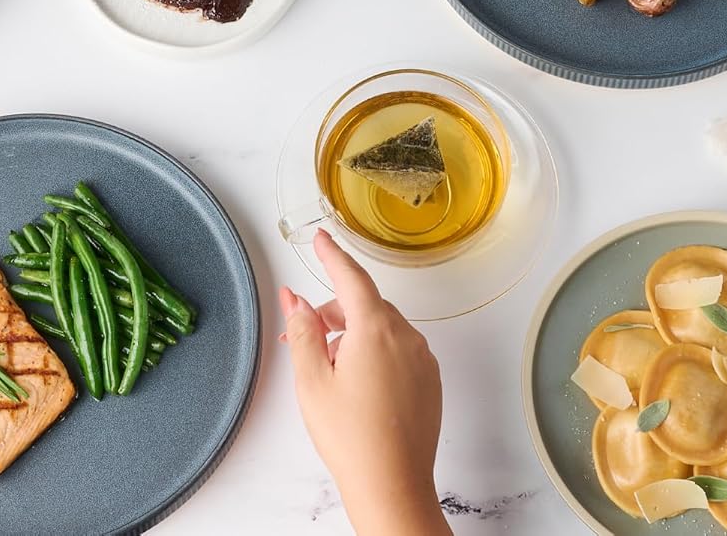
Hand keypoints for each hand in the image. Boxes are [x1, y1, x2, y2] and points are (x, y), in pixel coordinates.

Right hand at [280, 231, 449, 535]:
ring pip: (382, 328)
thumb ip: (302, 331)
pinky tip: (358, 386)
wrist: (392, 487)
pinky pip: (399, 350)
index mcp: (375, 329)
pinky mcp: (430, 381)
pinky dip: (376, 353)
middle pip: (364, 305)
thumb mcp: (311, 380)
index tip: (322, 239)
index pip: (351, 276)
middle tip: (305, 337)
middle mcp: (405, 337)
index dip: (332, 255)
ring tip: (330, 372)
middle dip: (334, 313)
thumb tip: (296, 300)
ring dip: (354, 336)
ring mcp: (422, 359)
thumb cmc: (352, 439)